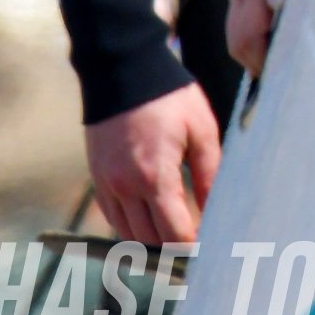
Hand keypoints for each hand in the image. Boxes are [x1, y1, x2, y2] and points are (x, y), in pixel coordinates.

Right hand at [82, 83, 221, 246]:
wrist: (123, 68)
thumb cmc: (169, 97)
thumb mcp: (201, 131)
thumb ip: (210, 176)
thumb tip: (217, 212)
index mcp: (155, 176)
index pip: (175, 234)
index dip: (194, 246)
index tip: (210, 245)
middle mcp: (125, 186)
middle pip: (150, 240)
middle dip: (175, 246)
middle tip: (197, 241)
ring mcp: (107, 183)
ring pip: (128, 233)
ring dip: (152, 239)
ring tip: (176, 231)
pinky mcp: (97, 176)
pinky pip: (113, 216)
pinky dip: (131, 224)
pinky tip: (151, 216)